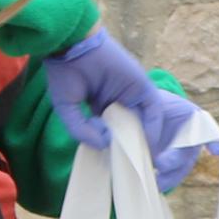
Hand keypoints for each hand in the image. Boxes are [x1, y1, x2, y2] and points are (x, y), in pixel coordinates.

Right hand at [43, 25, 217, 192]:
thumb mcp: (67, 109)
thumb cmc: (64, 74)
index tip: (118, 168)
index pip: (114, 132)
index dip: (116, 148)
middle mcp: (119, 101)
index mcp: (102, 106)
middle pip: (132, 128)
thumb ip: (81, 130)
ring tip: (146, 163)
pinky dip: (153, 127)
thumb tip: (102, 146)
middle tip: (138, 170)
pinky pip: (153, 110)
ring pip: (144, 121)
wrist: (72, 47)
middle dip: (135, 148)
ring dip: (147, 141)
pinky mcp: (142, 86)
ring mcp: (131, 93)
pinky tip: (148, 145)